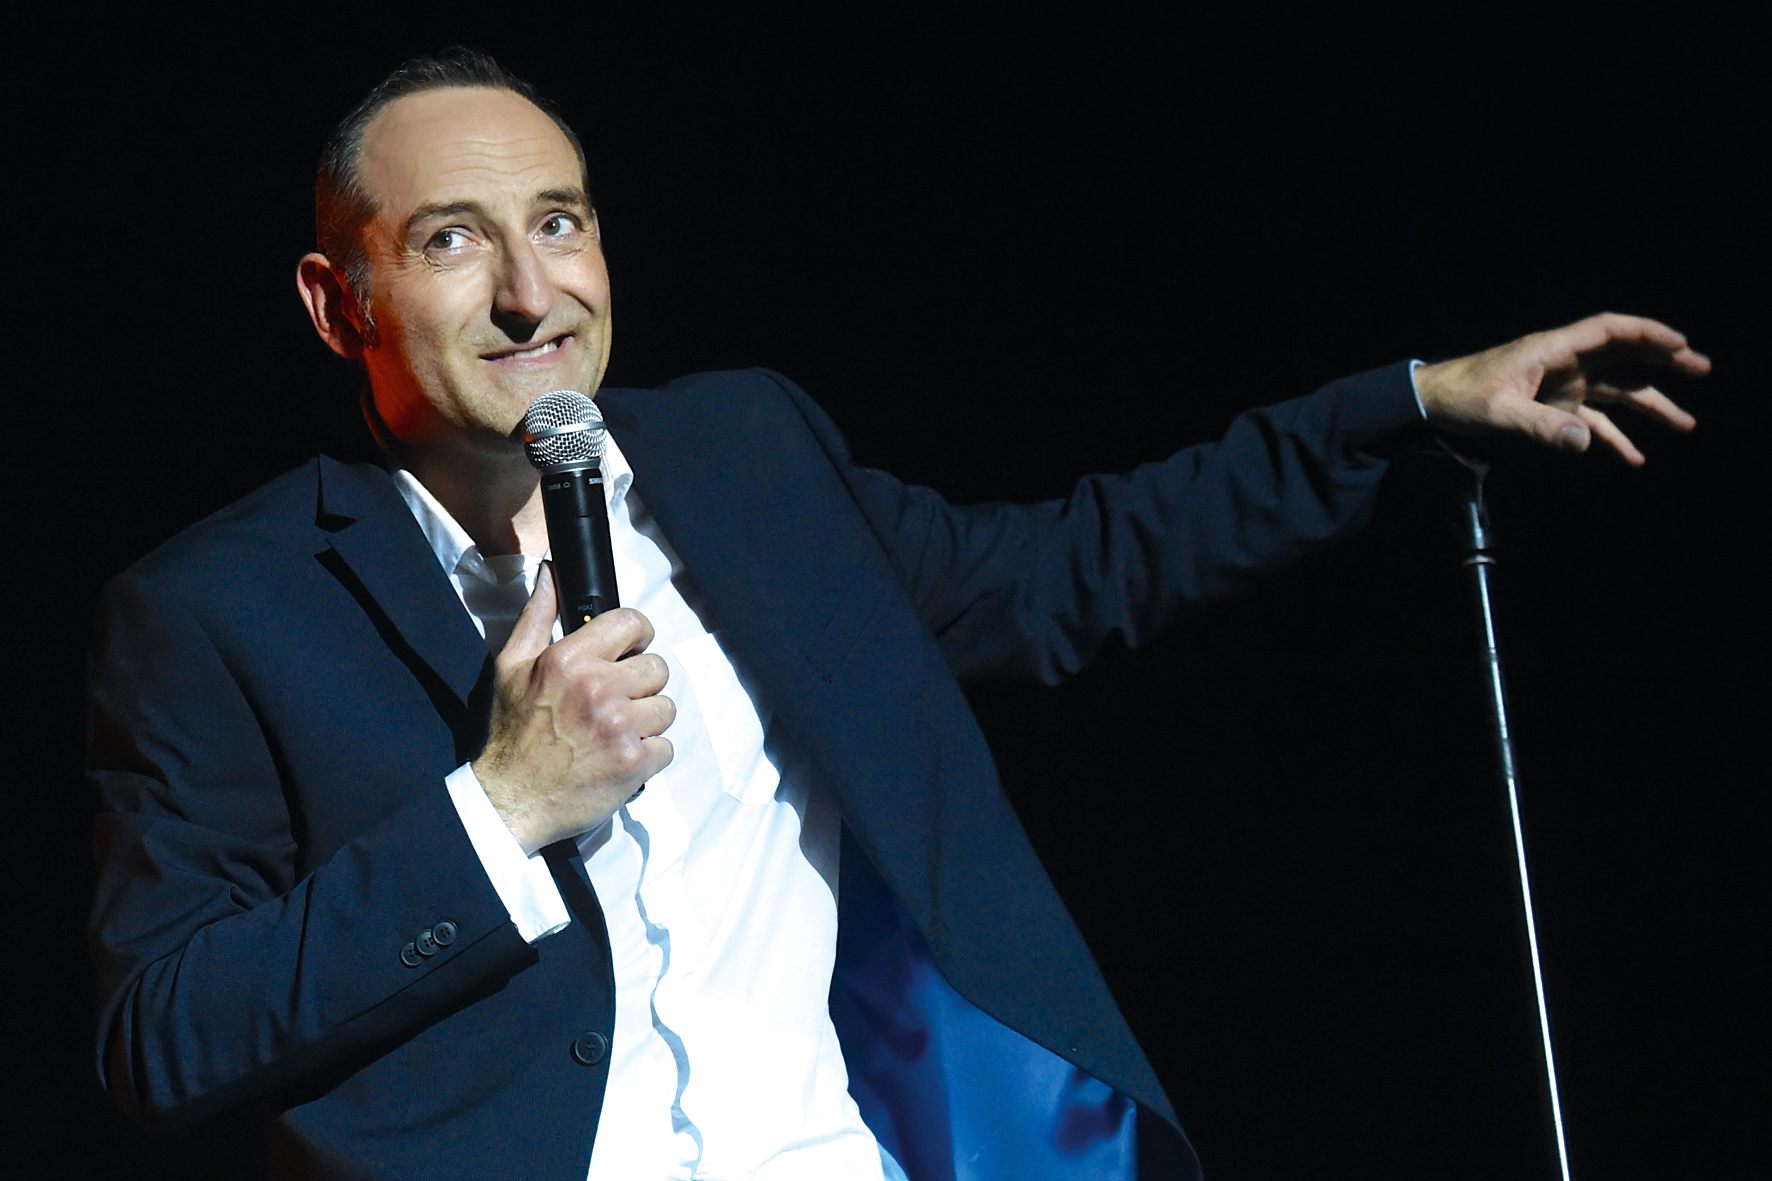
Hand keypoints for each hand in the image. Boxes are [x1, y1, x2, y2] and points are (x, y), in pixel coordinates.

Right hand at [473, 567, 674, 853]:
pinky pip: (667, 747)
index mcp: (570, 659)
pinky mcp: (635, 763)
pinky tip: (619, 759)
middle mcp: (599, 689)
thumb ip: (537, 615)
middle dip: (640, 684)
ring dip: (646, 722)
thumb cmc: (510, 732)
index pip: (634, 623)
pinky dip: (648, 756)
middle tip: (614, 702)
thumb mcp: (511, 665)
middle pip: (658, 668)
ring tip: (614, 733)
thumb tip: (551, 571)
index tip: (629, 652)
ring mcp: (620, 727)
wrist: (510, 800)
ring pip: (667, 708)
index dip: (637, 636)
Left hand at [1414, 312, 1708, 465]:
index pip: (1608, 331)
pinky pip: (1592, 422)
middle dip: (1663, 361)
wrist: (1430, 404)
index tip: (1680, 343)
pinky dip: (1614, 438)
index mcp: (1552, 351)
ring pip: (1615, 392)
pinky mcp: (1551, 410)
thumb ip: (1540, 427)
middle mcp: (1562, 364)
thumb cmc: (1459, 398)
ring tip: (1686, 422)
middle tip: (1701, 368)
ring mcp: (1560, 387)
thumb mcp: (1497, 413)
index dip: (1646, 333)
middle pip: (1622, 357)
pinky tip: (1636, 458)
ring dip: (1650, 405)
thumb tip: (1584, 441)